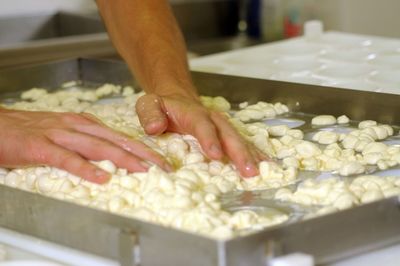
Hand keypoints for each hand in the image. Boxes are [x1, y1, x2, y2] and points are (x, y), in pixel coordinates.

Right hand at [0, 108, 170, 183]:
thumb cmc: (28, 130)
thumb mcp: (64, 131)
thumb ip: (85, 138)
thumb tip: (107, 151)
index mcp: (83, 123)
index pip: (120, 136)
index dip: (143, 148)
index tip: (161, 160)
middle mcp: (76, 126)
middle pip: (116, 140)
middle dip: (143, 153)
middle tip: (164, 167)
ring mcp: (59, 135)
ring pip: (98, 147)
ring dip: (123, 159)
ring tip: (144, 170)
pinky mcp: (40, 146)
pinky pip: (66, 158)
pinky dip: (85, 168)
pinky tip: (101, 177)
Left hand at [136, 93, 266, 176]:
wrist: (176, 99)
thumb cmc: (161, 106)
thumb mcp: (148, 105)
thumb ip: (149, 114)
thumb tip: (154, 127)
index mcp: (193, 114)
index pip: (202, 125)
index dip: (209, 139)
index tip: (215, 154)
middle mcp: (212, 120)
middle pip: (228, 134)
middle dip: (239, 152)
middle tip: (249, 170)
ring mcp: (222, 127)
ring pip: (239, 140)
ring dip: (250, 156)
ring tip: (259, 173)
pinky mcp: (226, 135)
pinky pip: (242, 144)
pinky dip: (254, 155)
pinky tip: (264, 166)